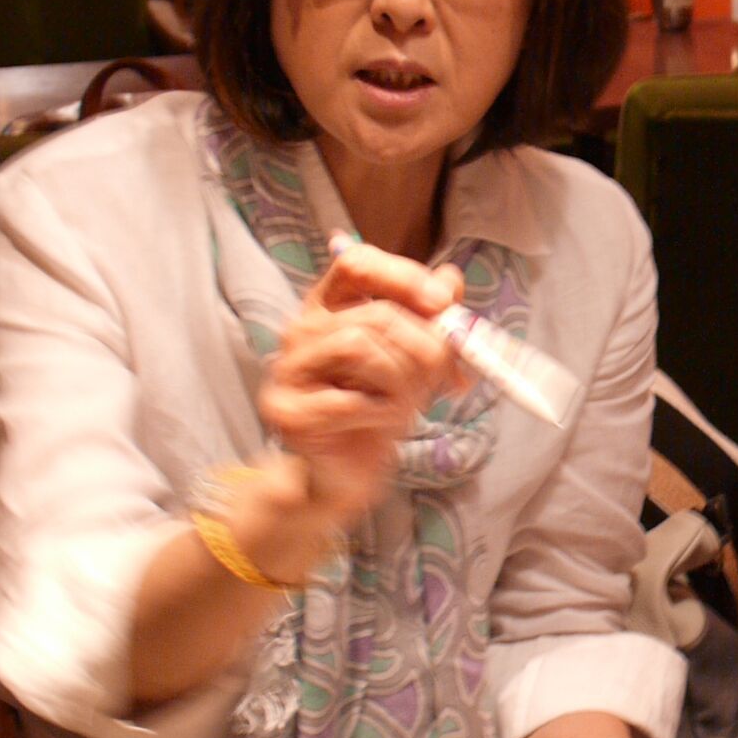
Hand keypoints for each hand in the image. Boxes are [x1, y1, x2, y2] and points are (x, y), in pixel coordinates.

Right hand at [256, 247, 466, 524]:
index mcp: (329, 307)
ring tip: (408, 402)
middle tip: (449, 374)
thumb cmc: (378, 410)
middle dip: (426, 345)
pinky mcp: (286, 410)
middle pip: (375, 314)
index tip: (444, 303)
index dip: (403, 276)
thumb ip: (429, 318)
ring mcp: (288, 370)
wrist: (345, 473)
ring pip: (360, 346)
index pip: (356, 264)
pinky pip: (348, 399)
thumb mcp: (413, 360)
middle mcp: (301, 330)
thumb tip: (451, 278)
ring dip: (403, 378)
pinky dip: (381, 411)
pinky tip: (384, 420)